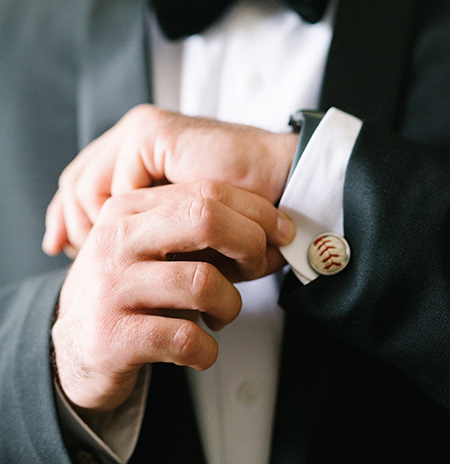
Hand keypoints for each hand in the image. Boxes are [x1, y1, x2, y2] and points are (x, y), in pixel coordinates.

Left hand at [43, 105, 297, 255]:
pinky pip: (115, 183)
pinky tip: (140, 232)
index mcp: (136, 151)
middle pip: (75, 179)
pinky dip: (125, 213)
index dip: (65, 213)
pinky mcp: (153, 132)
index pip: (83, 179)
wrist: (279, 192)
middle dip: (68, 221)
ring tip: (115, 250)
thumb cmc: (233, 219)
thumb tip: (81, 245)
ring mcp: (142, 128)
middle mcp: (134, 134)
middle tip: (70, 253)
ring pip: (86, 183)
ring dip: (99, 224)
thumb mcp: (171, 229)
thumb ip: (135, 228)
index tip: (58, 246)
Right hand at [52, 180, 294, 412]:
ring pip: (203, 282)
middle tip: (256, 267)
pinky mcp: (111, 336)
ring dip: (230, 304)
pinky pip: (185, 338)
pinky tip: (201, 350)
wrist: (74, 349)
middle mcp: (115, 240)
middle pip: (205, 219)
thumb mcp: (157, 251)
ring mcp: (110, 287)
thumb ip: (205, 238)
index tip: (281, 231)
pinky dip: (208, 349)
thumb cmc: (130, 292)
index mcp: (129, 209)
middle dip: (248, 243)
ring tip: (221, 314)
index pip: (205, 192)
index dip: (255, 210)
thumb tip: (277, 237)